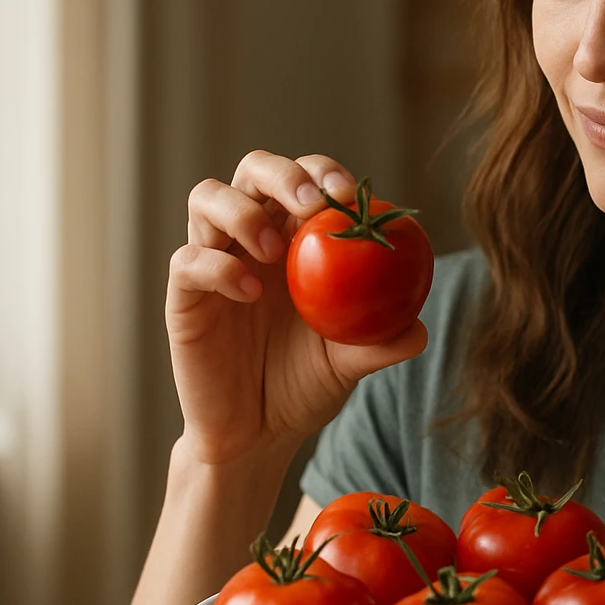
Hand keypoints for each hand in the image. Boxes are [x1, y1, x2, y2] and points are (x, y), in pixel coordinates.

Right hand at [165, 151, 427, 465]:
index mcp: (295, 238)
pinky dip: (219, 266)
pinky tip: (250, 293)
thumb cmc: (305, 386)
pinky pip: (188, 260)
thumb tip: (419, 330)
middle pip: (253, 170)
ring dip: (243, 212)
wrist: (258, 434)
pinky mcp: (185, 295)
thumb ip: (381, 343)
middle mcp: (251, 238)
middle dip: (283, 174)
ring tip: (273, 250)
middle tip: (311, 203)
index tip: (348, 196)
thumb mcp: (350, 363)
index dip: (324, 172)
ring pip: (207, 197)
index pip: (305, 179)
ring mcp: (213, 261)